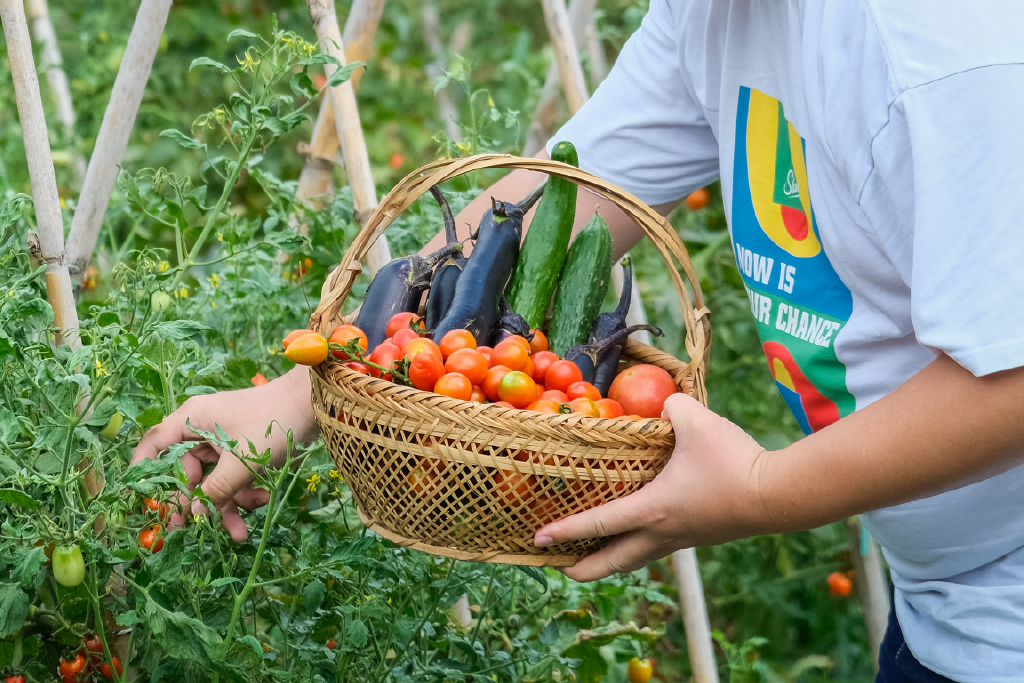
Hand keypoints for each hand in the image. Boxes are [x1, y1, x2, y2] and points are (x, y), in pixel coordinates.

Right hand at [131, 367, 317, 540]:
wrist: (313, 404)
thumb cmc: (273, 422)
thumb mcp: (243, 459)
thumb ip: (217, 489)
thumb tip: (195, 514)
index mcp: (192, 421)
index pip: (155, 445)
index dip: (145, 472)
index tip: (144, 501)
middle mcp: (202, 429)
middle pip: (185, 472)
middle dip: (195, 502)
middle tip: (190, 531)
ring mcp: (223, 440)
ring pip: (212, 479)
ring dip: (225, 505)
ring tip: (239, 534)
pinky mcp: (243, 450)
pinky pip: (233, 476)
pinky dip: (243, 493)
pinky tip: (260, 504)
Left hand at [534, 393, 772, 581]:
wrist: (777, 496)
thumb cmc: (732, 460)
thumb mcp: (695, 420)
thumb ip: (670, 405)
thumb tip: (662, 400)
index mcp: (651, 509)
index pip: (598, 524)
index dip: (564, 532)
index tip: (537, 538)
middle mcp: (661, 533)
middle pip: (612, 562)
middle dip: (581, 568)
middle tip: (557, 566)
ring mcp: (682, 539)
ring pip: (636, 559)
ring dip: (610, 561)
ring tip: (590, 557)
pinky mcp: (699, 536)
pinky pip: (657, 548)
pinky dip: (636, 548)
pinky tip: (638, 533)